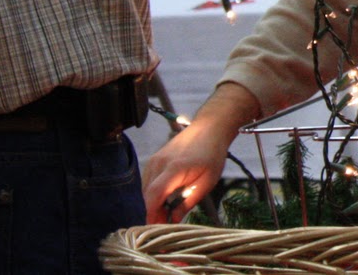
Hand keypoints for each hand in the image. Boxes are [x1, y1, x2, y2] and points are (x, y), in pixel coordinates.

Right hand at [141, 83, 259, 222]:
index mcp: (174, 168)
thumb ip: (188, 202)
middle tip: (165, 228)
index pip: (154, 195)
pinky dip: (153, 195)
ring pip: (145, 191)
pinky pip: (148, 183)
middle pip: (147, 196)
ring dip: (153, 205)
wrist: (210, 127)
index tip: (155, 230)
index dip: (152, 214)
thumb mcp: (207, 181)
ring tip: (167, 216)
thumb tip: (173, 220)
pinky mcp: (154, 160)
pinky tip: (165, 202)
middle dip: (153, 214)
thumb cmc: (212, 153)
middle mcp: (159, 163)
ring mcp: (154, 160)